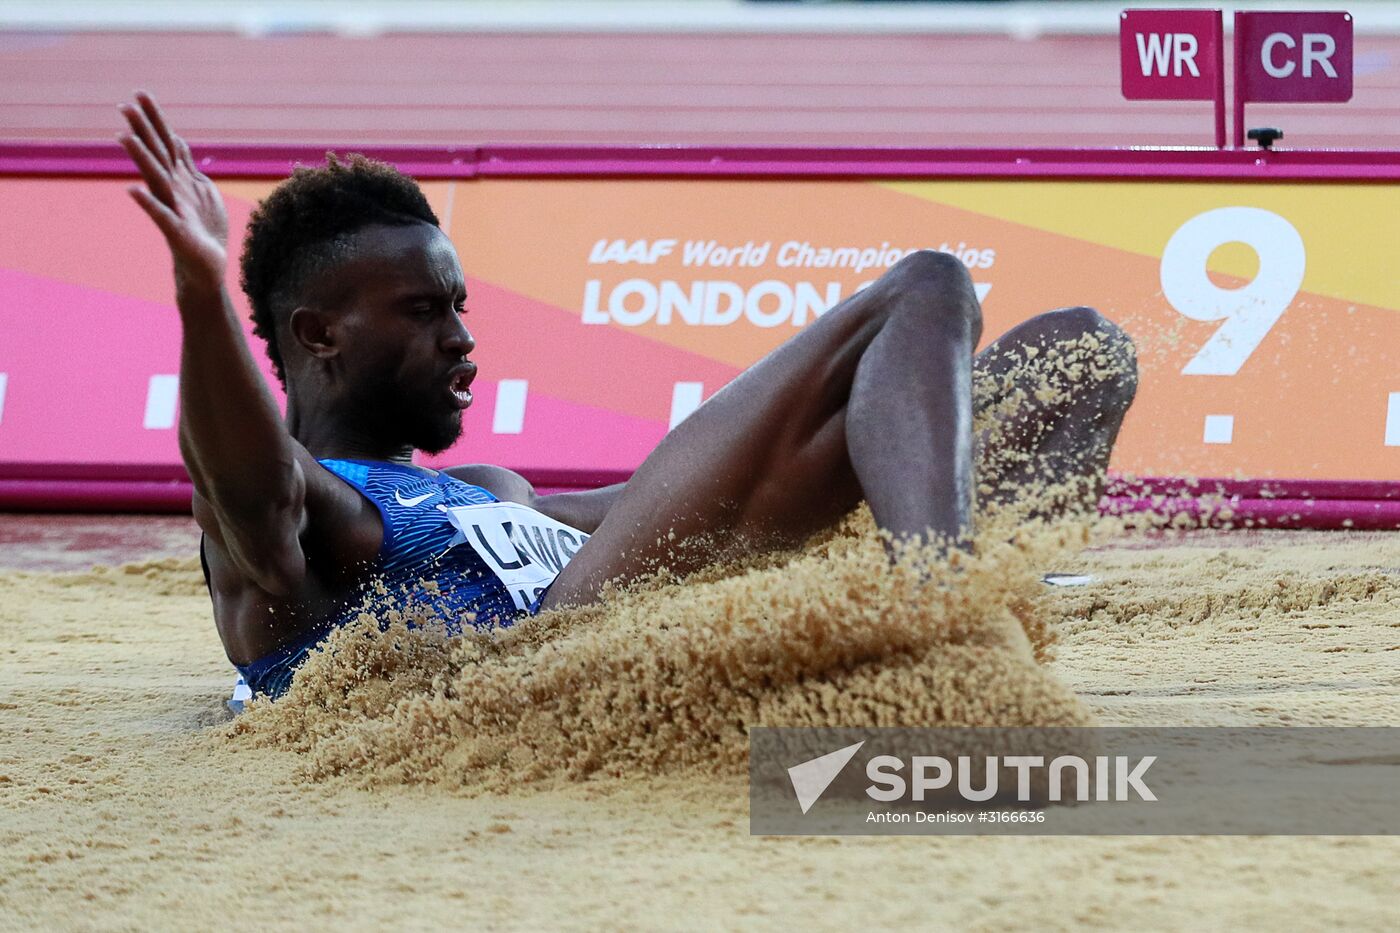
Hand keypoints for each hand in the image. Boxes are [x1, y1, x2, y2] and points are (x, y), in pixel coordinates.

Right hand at [119, 92, 229, 292]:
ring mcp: (172, 208)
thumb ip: (188, 166)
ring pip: (155, 178)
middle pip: (156, 154)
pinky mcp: (176, 231)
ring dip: (141, 158)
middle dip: (143, 131)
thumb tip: (178, 140)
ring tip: (124, 137)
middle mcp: (172, 189)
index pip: (167, 142)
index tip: (140, 93)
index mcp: (180, 178)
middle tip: (124, 106)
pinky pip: (160, 215)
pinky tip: (132, 190)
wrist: (207, 267)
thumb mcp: (201, 190)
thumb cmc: (203, 229)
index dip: (155, 119)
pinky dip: (148, 203)